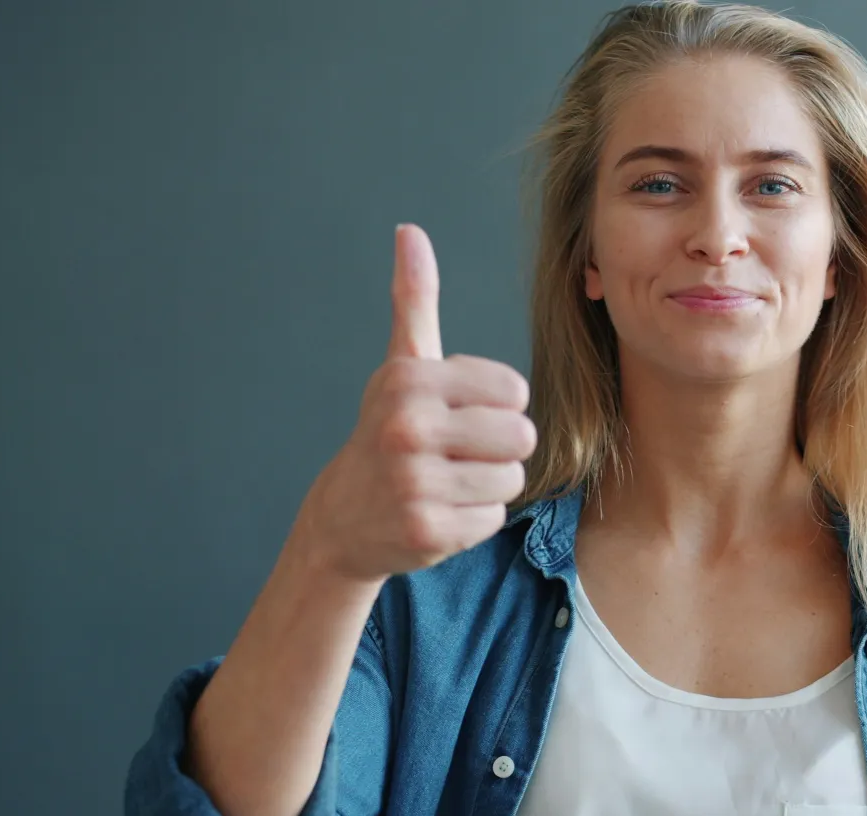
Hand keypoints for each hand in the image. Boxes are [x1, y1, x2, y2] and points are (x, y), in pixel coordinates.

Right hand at [290, 224, 536, 584]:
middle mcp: (408, 428)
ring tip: (446, 482)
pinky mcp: (427, 532)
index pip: (515, 392)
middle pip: (522, 436)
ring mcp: (415, 483)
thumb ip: (415, 301)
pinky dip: (473, 520)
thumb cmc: (388, 432)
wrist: (344, 517)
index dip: (496, 407)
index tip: (457, 416)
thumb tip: (410, 232)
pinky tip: (439, 512)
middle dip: (497, 448)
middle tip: (454, 454)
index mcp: (410, 380)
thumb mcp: (402, 366)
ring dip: (487, 485)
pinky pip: (493, 519)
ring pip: (511, 479)